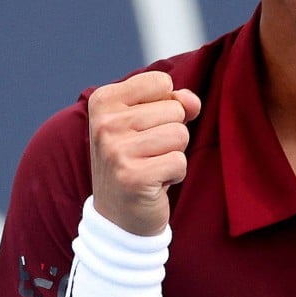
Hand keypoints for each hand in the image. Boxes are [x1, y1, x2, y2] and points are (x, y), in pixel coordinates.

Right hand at [87, 71, 200, 235]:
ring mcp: (115, 151)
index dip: (164, 105)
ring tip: (151, 166)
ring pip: (180, 134)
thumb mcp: (150, 121)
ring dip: (174, 153)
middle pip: (174, 110)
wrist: (118, 214)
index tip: (143, 127)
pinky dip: (175, 174)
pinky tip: (154, 182)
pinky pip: (180, 161)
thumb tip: (192, 101)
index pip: (161, 82)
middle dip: (170, 133)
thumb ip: (175, 100)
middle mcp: (104, 123)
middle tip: (147, 153)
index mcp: (103, 100)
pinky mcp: (132, 177)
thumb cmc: (138, 157)